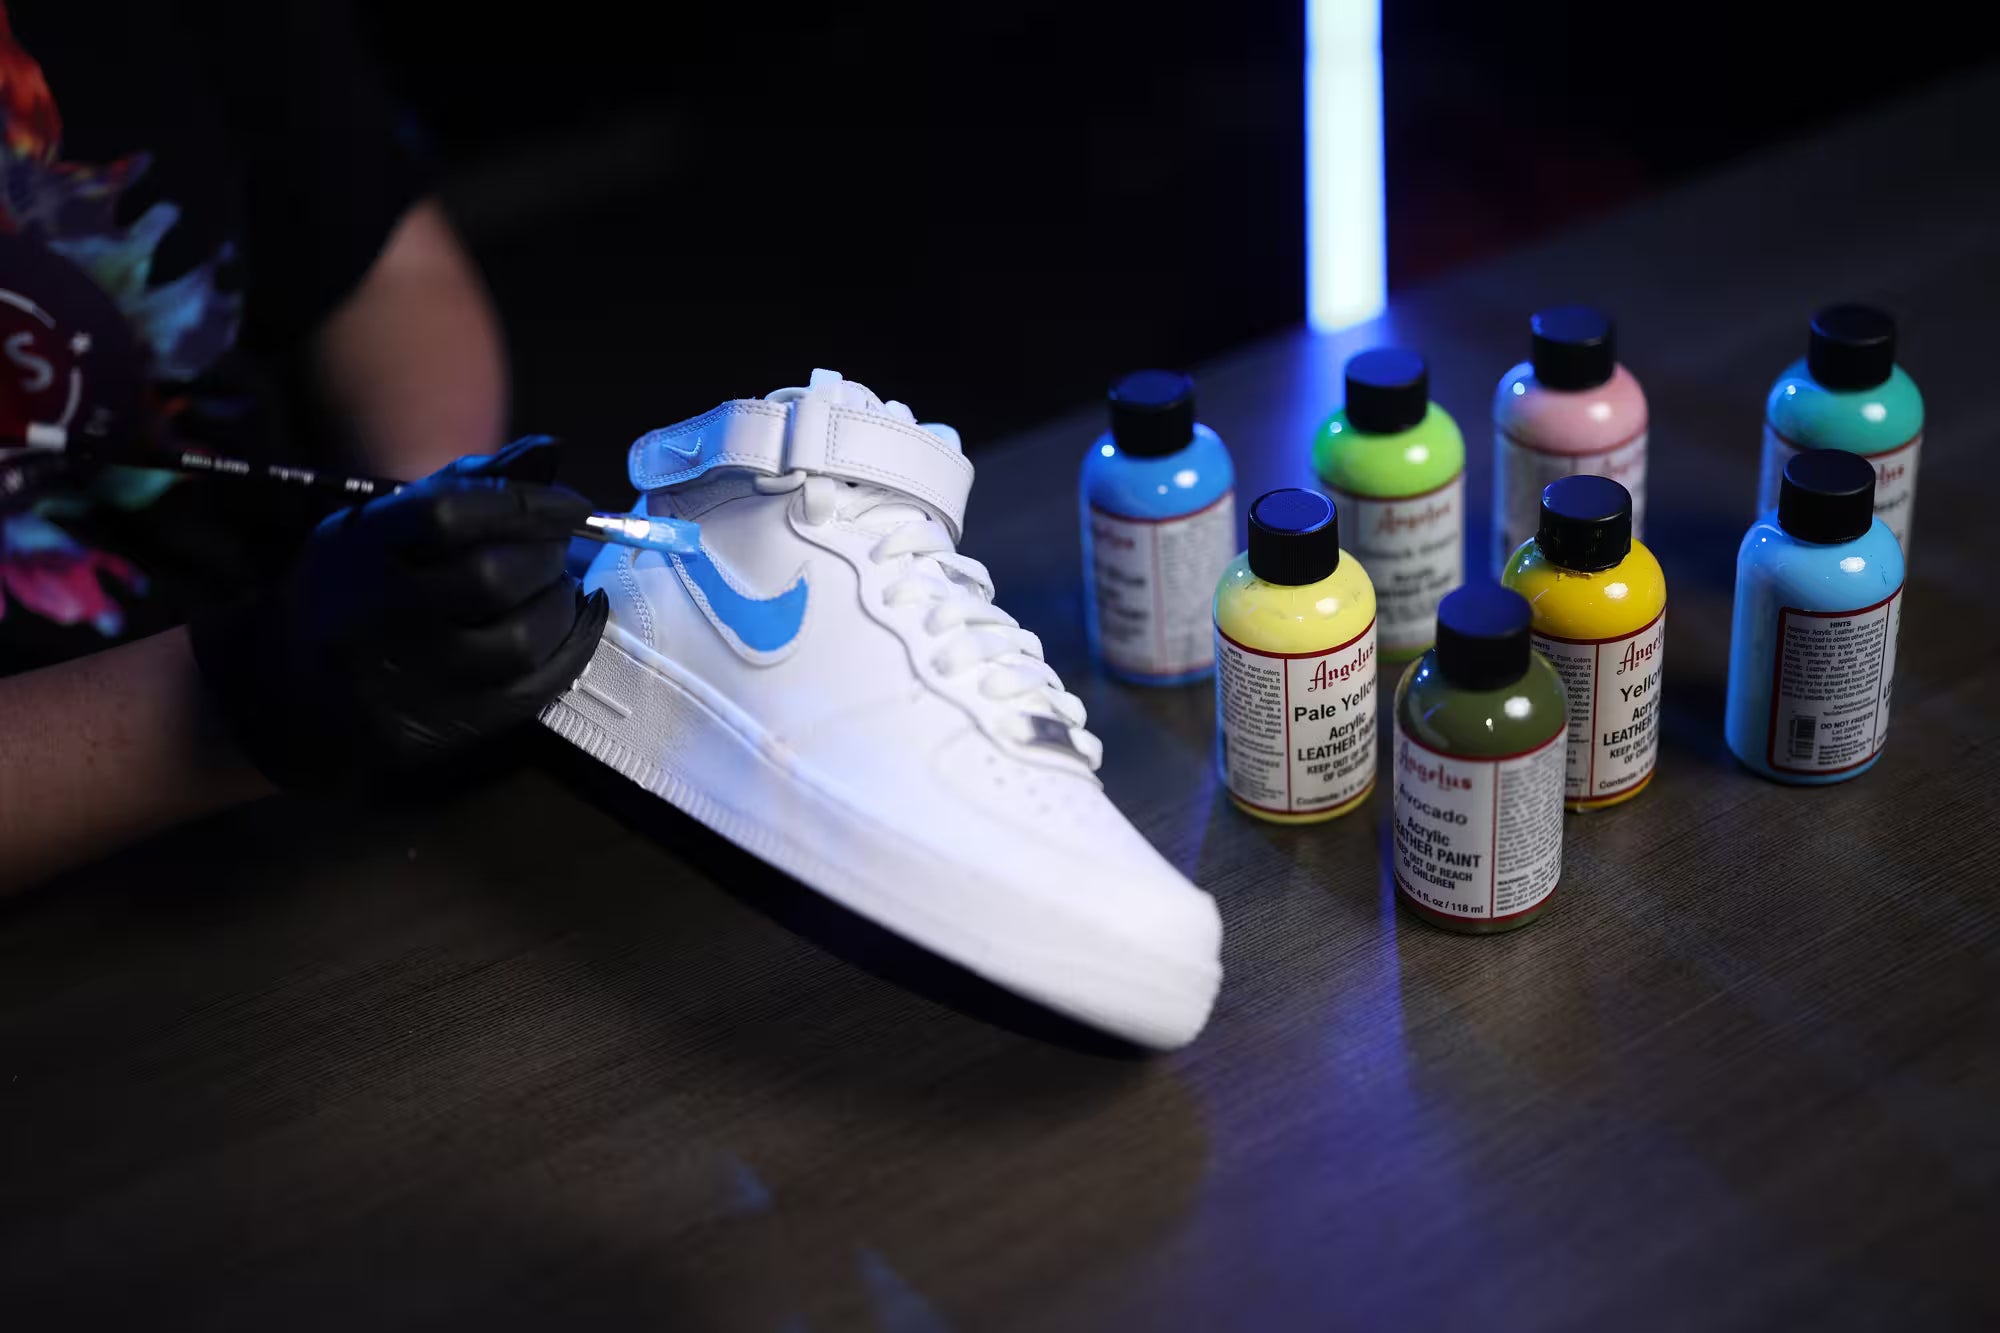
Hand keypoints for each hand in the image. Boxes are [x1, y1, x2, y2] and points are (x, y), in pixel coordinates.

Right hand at [190, 437, 607, 790]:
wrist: (287, 692)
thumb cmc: (349, 590)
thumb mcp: (380, 526)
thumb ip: (463, 486)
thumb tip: (547, 453)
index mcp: (361, 551)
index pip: (452, 515)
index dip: (527, 504)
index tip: (572, 506)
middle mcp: (380, 616)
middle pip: (492, 578)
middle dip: (547, 556)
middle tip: (558, 549)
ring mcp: (411, 680)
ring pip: (520, 639)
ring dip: (560, 606)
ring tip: (558, 588)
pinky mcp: (441, 727)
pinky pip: (529, 691)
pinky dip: (568, 653)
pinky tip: (572, 628)